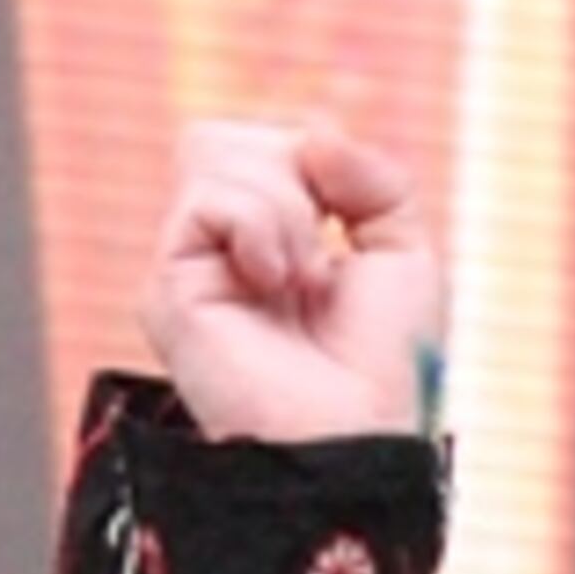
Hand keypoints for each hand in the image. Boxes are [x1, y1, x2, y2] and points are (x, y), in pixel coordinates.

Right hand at [138, 118, 445, 443]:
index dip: (315, 157)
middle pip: (225, 136)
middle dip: (293, 172)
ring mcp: (187, 264)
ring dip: (283, 203)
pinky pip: (205, 199)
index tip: (351, 213)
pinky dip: (258, 224)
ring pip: (209, 151)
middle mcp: (221, 250)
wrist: (356, 441)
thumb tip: (317, 132)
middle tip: (326, 249)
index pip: (264, 142)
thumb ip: (376, 181)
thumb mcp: (407, 257)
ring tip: (307, 277)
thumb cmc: (384, 370)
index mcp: (272, 240)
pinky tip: (278, 282)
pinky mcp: (167, 286)